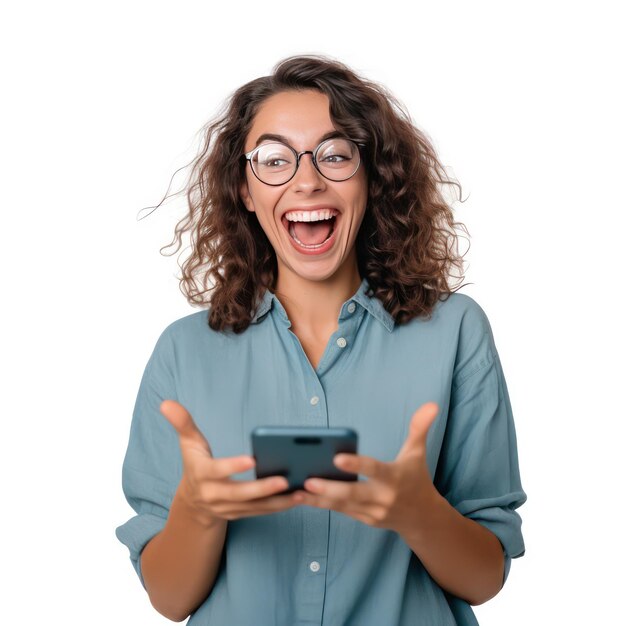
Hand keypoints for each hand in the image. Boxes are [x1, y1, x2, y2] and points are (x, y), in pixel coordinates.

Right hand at [160, 399, 298, 526]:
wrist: (193, 502)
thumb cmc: (195, 464)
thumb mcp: (188, 443)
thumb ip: (182, 423)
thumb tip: (166, 402)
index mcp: (202, 474)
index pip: (217, 471)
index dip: (233, 466)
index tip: (253, 459)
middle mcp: (214, 495)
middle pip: (240, 494)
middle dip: (262, 488)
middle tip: (285, 478)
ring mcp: (228, 508)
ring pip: (255, 507)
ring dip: (279, 501)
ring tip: (301, 490)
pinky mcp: (242, 514)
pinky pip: (263, 512)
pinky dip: (281, 506)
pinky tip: (299, 497)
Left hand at [293, 402, 439, 534]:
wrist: (422, 517)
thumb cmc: (416, 478)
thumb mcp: (417, 453)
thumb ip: (420, 428)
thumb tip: (432, 404)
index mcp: (394, 478)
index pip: (374, 470)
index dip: (356, 464)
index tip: (337, 457)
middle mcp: (382, 498)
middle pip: (353, 494)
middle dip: (330, 489)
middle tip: (308, 479)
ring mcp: (371, 512)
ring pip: (342, 505)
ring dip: (318, 499)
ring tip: (295, 489)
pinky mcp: (362, 519)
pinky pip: (339, 511)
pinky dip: (319, 504)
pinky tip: (299, 496)